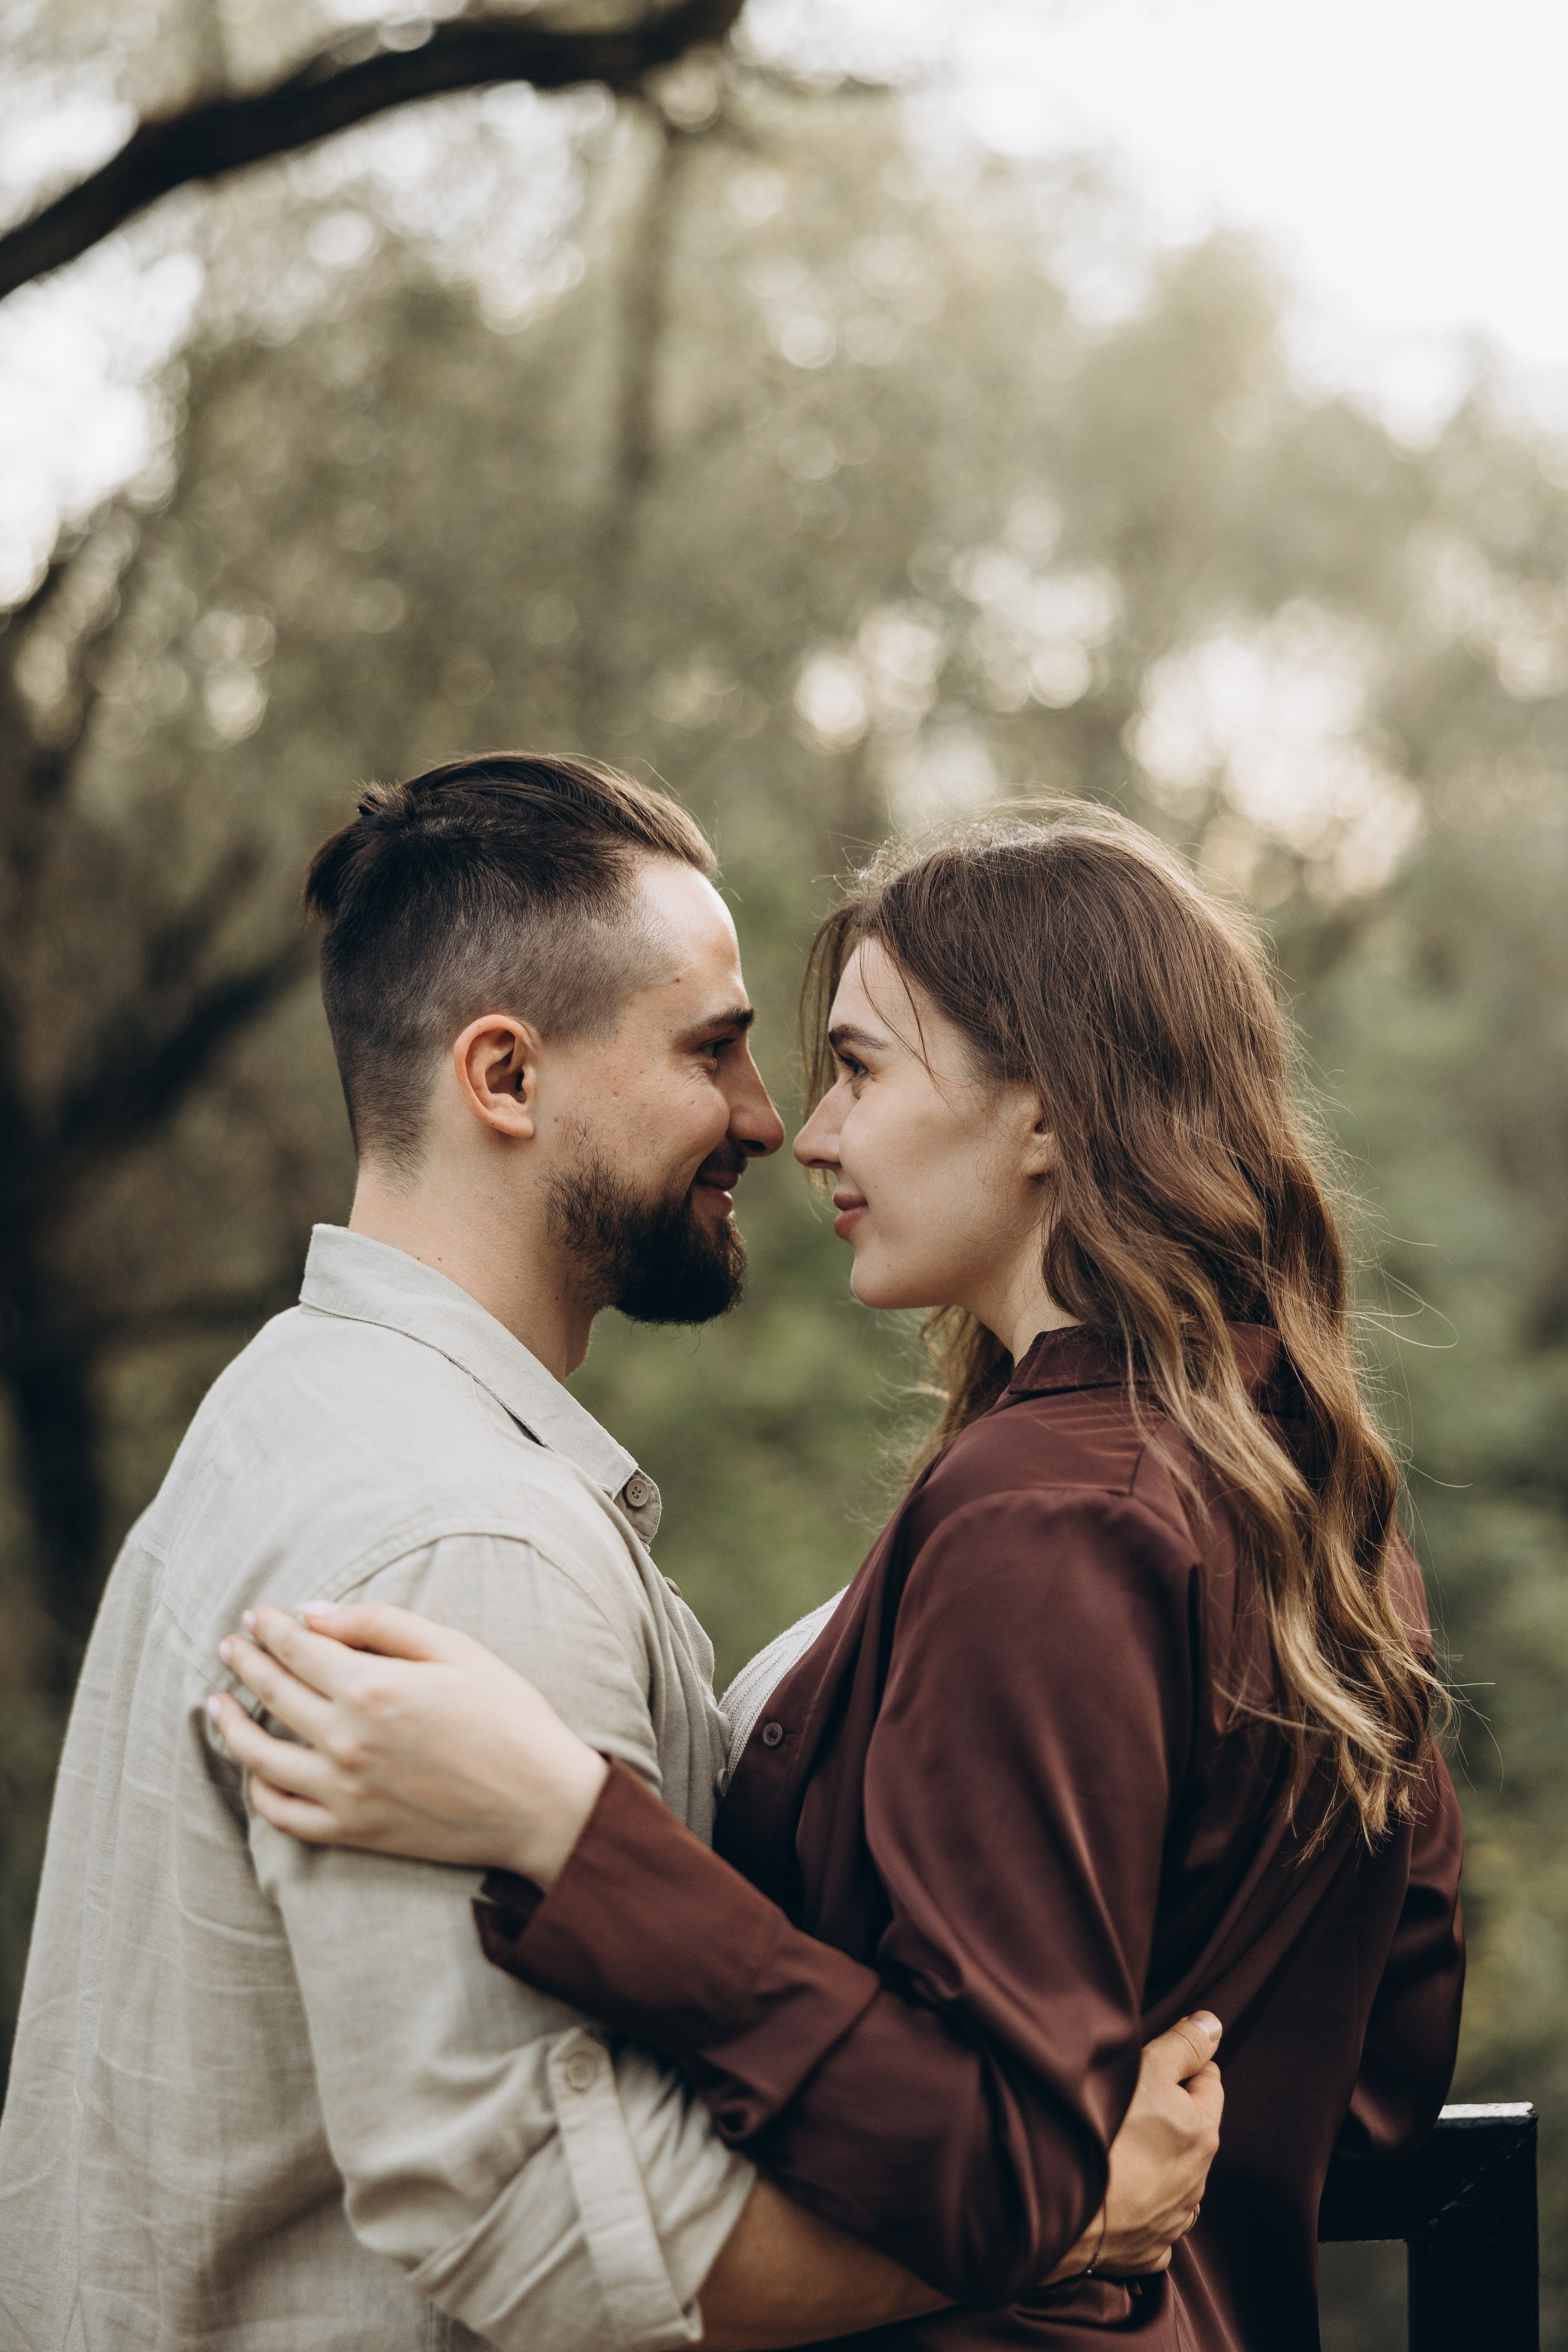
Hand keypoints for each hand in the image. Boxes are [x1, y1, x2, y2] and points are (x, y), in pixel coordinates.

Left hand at [206, 1600, 606, 1886]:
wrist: (541, 1804)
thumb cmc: (508, 1716)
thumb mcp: (456, 1648)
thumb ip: (381, 1623)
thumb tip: (314, 1613)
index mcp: (372, 1687)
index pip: (298, 1648)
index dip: (270, 1628)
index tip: (255, 1615)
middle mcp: (345, 1740)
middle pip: (272, 1694)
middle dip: (245, 1662)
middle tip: (229, 1645)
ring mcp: (343, 1792)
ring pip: (259, 1758)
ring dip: (231, 1725)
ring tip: (217, 1703)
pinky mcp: (352, 1831)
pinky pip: (282, 1815)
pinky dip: (259, 1791)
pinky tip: (254, 1771)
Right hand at [1043, 2013, 1222, 2282]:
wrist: (1064, 2208)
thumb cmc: (1105, 2130)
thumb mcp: (1146, 2069)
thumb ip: (1184, 2045)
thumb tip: (1214, 2025)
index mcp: (1203, 2133)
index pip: (1208, 2083)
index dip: (1185, 2066)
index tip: (1158, 2066)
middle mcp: (1197, 2181)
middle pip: (1191, 2131)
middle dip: (1172, 2115)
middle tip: (1131, 2102)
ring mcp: (1173, 2220)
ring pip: (1173, 2178)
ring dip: (1157, 2162)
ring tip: (1118, 2148)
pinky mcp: (1148, 2250)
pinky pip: (1152, 2220)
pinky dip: (1139, 2206)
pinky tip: (1114, 2192)